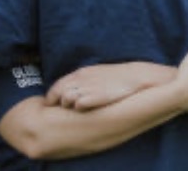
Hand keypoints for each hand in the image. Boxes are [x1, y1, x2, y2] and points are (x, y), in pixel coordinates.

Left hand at [48, 62, 168, 110]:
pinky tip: (85, 112)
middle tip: (61, 113)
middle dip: (56, 104)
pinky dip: (78, 108)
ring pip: (66, 99)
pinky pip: (78, 104)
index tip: (54, 106)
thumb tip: (68, 92)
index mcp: (80, 73)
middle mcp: (81, 79)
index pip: (56, 86)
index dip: (52, 98)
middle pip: (57, 93)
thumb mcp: (95, 74)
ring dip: (67, 106)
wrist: (135, 77)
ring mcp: (88, 87)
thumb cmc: (116, 77)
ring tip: (74, 113)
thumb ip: (80, 82)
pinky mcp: (96, 96)